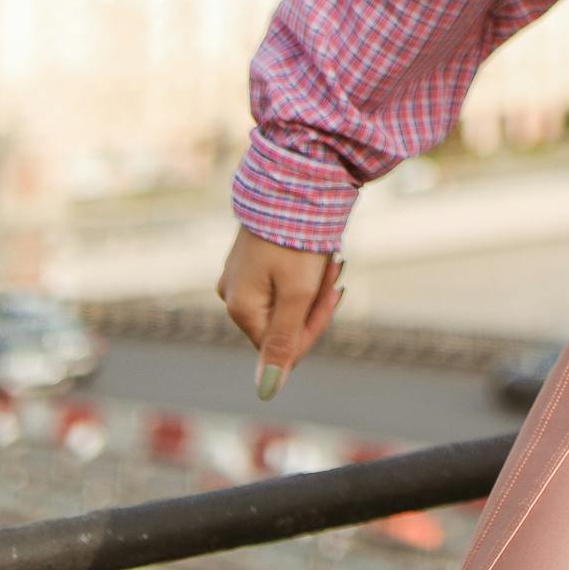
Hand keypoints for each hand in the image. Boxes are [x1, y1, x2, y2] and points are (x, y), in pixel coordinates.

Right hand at [216, 224, 341, 397]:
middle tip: (336, 264)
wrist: (293, 177)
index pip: (281, 346)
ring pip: (287, 298)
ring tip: (331, 254)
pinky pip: (282, 277)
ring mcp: (240, 274)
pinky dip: (306, 269)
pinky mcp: (253, 256)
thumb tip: (267, 392)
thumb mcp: (296, 293)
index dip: (314, 324)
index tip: (335, 290)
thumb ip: (282, 342)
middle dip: (316, 299)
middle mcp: (232, 294)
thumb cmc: (295, 236)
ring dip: (315, 282)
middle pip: (285, 321)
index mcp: (239, 308)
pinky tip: (321, 250)